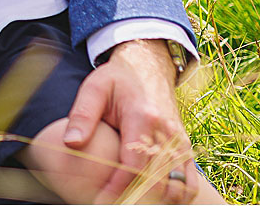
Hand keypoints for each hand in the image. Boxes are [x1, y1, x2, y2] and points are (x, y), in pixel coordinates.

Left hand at [64, 39, 201, 203]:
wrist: (149, 67)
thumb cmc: (117, 79)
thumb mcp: (94, 88)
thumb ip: (82, 115)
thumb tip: (71, 144)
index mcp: (143, 117)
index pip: (133, 164)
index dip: (118, 187)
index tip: (99, 201)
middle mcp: (167, 132)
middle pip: (157, 182)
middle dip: (135, 199)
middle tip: (110, 203)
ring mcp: (180, 142)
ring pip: (177, 187)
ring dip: (156, 200)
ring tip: (129, 201)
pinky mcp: (185, 148)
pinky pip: (189, 183)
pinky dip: (176, 197)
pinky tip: (153, 199)